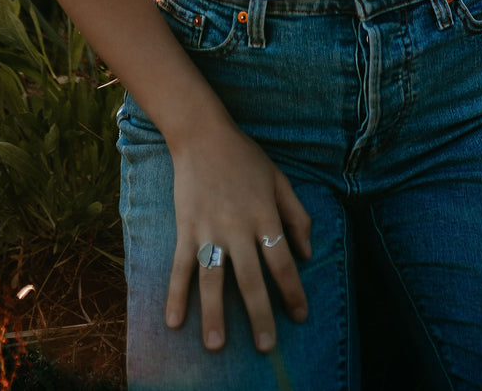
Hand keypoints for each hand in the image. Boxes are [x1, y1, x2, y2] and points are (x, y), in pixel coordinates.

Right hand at [165, 117, 312, 353]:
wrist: (203, 135)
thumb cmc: (245, 158)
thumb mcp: (279, 180)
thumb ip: (296, 216)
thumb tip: (307, 254)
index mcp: (264, 216)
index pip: (282, 262)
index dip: (292, 292)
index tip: (299, 316)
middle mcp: (238, 227)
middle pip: (251, 279)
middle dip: (260, 315)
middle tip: (266, 346)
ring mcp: (209, 229)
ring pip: (213, 279)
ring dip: (214, 314)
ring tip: (216, 346)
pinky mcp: (186, 227)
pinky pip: (180, 266)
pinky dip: (175, 294)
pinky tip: (173, 321)